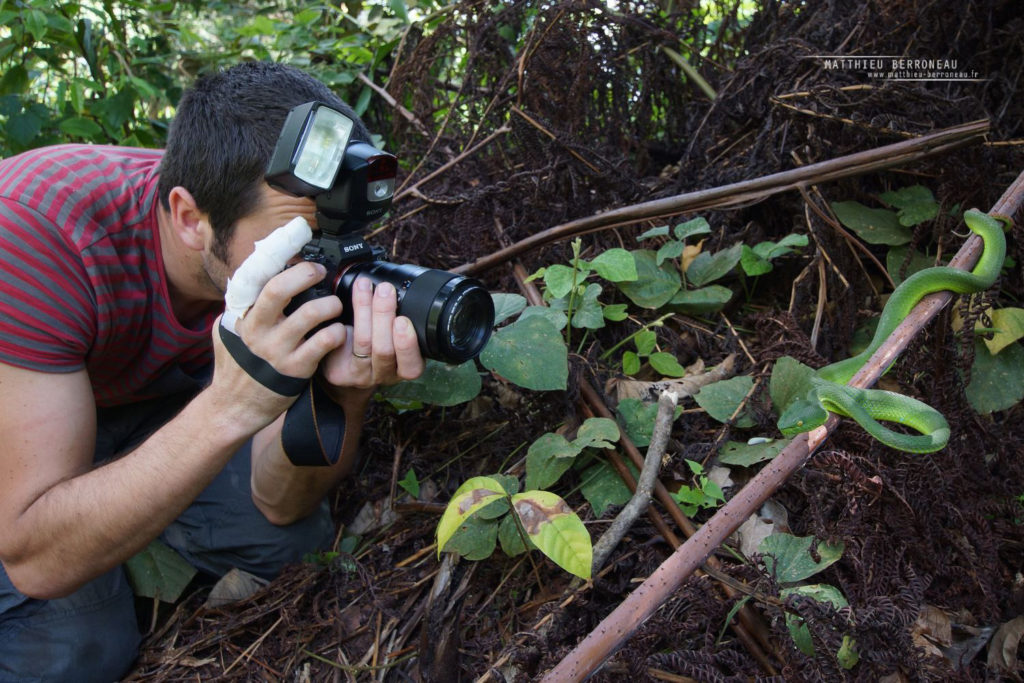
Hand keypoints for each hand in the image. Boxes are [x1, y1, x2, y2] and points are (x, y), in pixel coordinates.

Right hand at [210, 262, 346, 430]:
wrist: (234, 408)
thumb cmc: (237, 366)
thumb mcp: (229, 332)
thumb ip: (242, 307)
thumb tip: (257, 277)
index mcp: (242, 314)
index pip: (255, 275)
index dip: (277, 252)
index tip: (296, 238)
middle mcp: (256, 329)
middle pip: (280, 288)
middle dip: (306, 273)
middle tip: (320, 272)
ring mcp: (276, 349)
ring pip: (311, 313)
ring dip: (330, 304)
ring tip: (334, 306)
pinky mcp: (295, 369)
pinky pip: (324, 342)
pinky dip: (336, 333)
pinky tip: (337, 333)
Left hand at [319, 277, 423, 391]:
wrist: (349, 361)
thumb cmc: (379, 340)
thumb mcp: (398, 334)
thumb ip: (405, 317)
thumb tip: (410, 284)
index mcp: (407, 367)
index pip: (412, 365)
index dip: (407, 344)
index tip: (403, 320)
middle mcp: (386, 374)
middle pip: (384, 350)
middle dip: (384, 316)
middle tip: (385, 290)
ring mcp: (362, 374)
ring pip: (364, 342)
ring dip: (365, 309)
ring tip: (365, 286)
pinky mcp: (341, 370)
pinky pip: (341, 341)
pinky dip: (346, 315)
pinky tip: (346, 299)